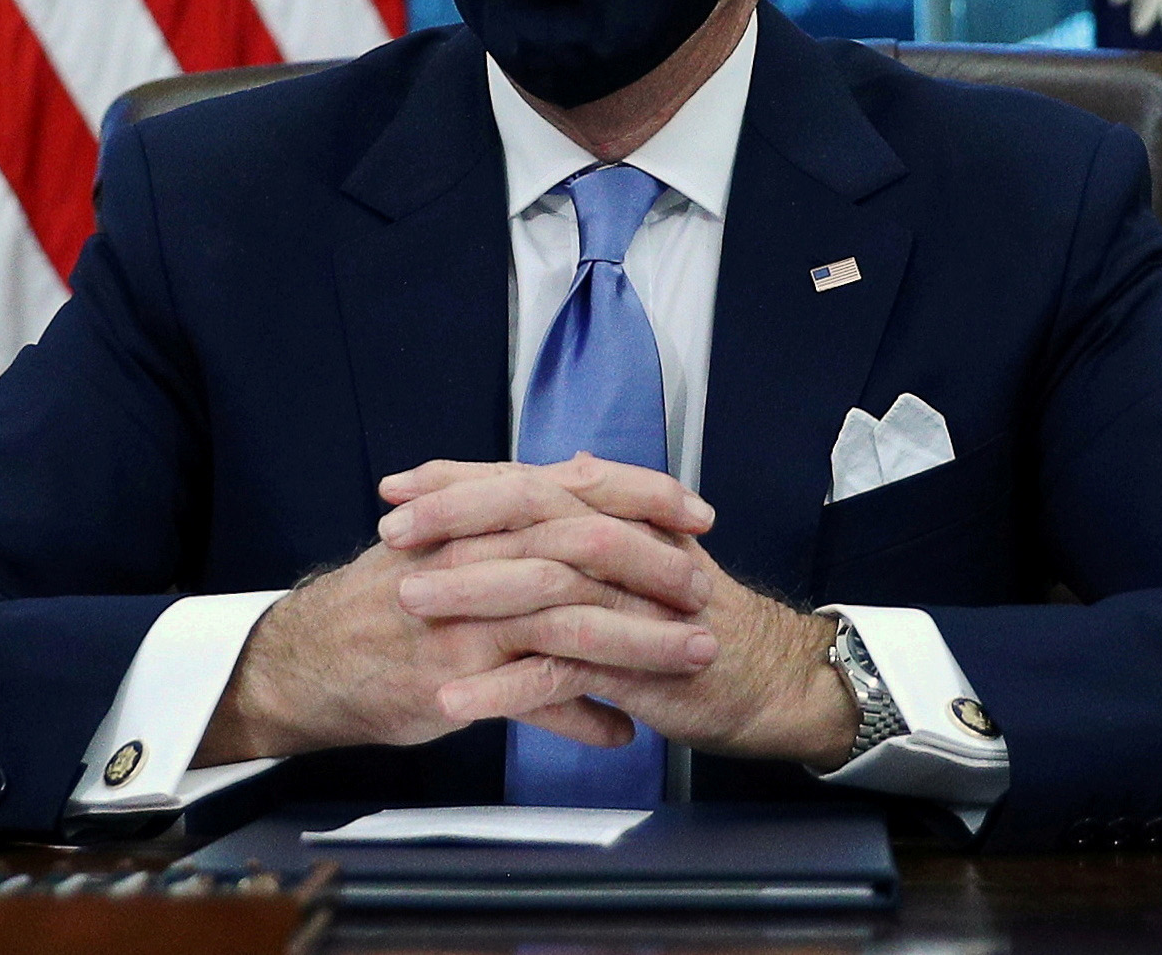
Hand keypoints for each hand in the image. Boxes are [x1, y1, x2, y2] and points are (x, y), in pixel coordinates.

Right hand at [196, 458, 717, 763]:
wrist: (307, 658)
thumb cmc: (388, 595)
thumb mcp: (450, 533)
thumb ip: (518, 505)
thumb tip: (587, 471)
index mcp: (480, 514)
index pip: (576, 486)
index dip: (645, 495)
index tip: (699, 513)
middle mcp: (475, 555)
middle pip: (583, 548)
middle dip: (655, 568)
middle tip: (706, 590)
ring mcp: (465, 618)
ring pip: (570, 620)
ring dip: (640, 642)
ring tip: (693, 659)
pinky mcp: (453, 678)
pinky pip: (533, 697)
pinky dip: (583, 715)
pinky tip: (622, 730)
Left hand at [388, 459, 858, 769]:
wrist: (769, 678)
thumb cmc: (696, 617)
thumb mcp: (650, 552)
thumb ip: (607, 509)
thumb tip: (571, 462)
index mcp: (618, 515)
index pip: (529, 479)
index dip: (460, 480)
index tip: (397, 487)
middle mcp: (625, 545)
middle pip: (533, 512)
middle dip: (456, 517)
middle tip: (392, 533)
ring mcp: (632, 603)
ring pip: (543, 584)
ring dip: (470, 592)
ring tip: (407, 604)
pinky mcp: (638, 665)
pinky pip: (562, 671)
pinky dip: (505, 686)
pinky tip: (456, 699)